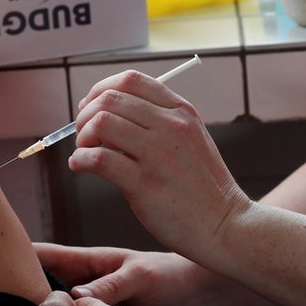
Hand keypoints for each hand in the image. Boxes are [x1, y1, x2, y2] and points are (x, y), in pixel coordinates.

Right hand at [36, 243, 267, 305]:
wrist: (187, 295)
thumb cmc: (165, 274)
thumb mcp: (138, 276)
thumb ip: (109, 286)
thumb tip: (76, 295)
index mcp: (88, 261)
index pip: (48, 254)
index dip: (21, 254)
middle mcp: (83, 282)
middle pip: (44, 283)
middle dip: (22, 289)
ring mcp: (88, 304)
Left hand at [69, 70, 250, 254]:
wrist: (224, 225)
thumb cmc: (200, 186)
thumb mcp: (189, 139)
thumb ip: (156, 122)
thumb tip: (104, 115)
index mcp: (181, 111)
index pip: (130, 80)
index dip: (100, 90)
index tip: (90, 107)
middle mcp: (170, 126)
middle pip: (109, 99)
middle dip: (85, 115)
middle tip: (83, 135)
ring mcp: (158, 154)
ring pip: (101, 123)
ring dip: (82, 137)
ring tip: (84, 151)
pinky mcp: (144, 184)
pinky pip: (99, 159)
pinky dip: (80, 160)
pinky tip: (81, 167)